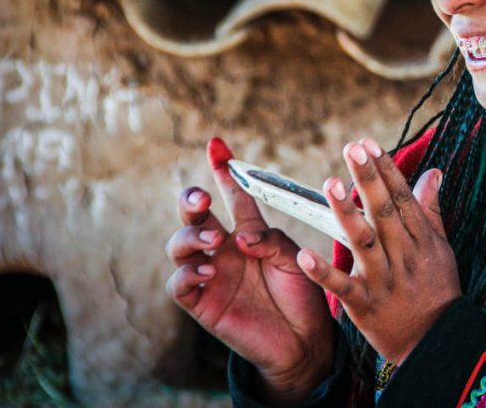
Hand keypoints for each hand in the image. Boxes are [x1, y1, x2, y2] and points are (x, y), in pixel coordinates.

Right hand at [165, 138, 333, 403]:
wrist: (305, 340)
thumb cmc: (303, 294)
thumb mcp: (295, 258)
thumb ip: (271, 240)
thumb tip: (241, 238)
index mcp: (249, 233)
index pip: (234, 196)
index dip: (225, 171)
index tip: (218, 145)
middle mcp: (225, 249)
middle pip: (195, 216)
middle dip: (191, 200)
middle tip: (203, 197)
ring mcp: (211, 274)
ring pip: (179, 245)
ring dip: (191, 236)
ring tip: (215, 239)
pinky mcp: (202, 303)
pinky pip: (179, 283)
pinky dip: (188, 272)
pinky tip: (208, 269)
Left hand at [296, 137, 460, 364]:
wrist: (437, 342)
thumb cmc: (439, 290)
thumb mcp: (441, 247)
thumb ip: (431, 208)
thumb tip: (433, 171)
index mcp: (420, 239)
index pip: (401, 197)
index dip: (386, 169)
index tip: (369, 144)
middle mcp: (402, 255)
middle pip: (383, 212)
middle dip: (368, 179)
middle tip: (352, 149)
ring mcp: (383, 280)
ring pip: (363, 242)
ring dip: (346, 214)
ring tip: (331, 184)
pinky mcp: (365, 305)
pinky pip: (342, 287)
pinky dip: (323, 272)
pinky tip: (303, 254)